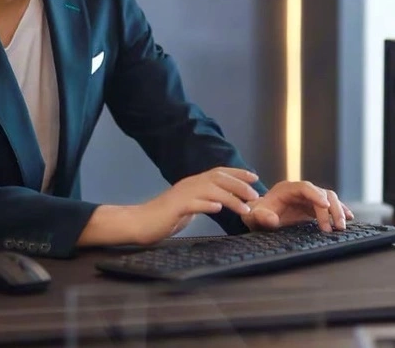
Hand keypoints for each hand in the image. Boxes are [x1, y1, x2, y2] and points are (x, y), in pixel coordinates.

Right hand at [134, 167, 260, 244]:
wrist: (139, 223)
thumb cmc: (163, 218)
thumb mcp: (187, 207)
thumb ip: (201, 201)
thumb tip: (218, 202)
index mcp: (192, 184)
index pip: (218, 173)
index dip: (237, 173)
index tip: (254, 177)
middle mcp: (188, 185)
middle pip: (217, 178)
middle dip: (239, 184)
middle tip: (255, 194)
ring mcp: (181, 195)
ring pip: (210, 190)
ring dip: (230, 198)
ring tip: (245, 208)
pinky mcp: (174, 208)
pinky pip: (192, 203)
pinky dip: (206, 204)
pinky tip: (217, 208)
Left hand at [240, 180, 354, 232]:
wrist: (259, 217)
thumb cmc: (256, 216)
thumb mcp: (254, 217)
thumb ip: (261, 217)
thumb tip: (272, 219)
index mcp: (286, 189)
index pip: (305, 187)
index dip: (316, 195)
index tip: (325, 206)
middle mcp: (300, 191)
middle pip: (321, 193)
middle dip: (330, 209)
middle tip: (336, 227)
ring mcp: (308, 198)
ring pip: (329, 198)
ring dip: (337, 211)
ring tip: (341, 227)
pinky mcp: (314, 206)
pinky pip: (330, 205)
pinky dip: (340, 210)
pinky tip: (349, 218)